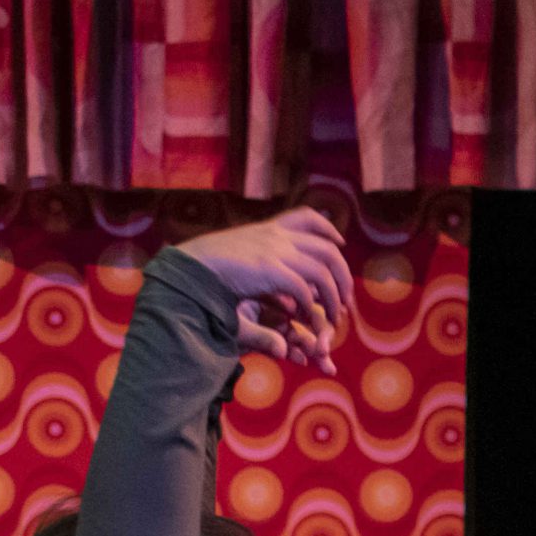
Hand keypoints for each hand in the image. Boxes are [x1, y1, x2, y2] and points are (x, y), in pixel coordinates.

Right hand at [175, 207, 353, 374]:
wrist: (189, 267)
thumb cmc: (208, 267)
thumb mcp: (241, 258)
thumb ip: (264, 266)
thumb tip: (280, 282)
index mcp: (268, 228)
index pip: (306, 216)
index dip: (327, 227)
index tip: (339, 241)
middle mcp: (276, 236)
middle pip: (327, 248)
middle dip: (343, 275)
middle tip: (345, 298)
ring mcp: (275, 251)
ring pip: (323, 271)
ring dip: (334, 297)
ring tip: (334, 316)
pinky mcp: (270, 269)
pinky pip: (304, 289)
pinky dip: (311, 306)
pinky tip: (309, 319)